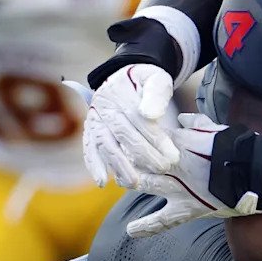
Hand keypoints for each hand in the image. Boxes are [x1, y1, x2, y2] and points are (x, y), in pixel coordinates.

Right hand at [77, 64, 179, 186]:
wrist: (125, 78)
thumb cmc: (145, 81)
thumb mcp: (156, 79)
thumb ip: (156, 94)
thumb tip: (150, 115)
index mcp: (120, 91)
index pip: (139, 119)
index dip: (156, 138)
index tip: (172, 155)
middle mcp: (103, 105)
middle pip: (122, 134)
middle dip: (143, 155)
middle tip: (162, 168)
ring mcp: (94, 118)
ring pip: (105, 144)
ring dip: (119, 165)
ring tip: (134, 182)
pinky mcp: (89, 130)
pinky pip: (88, 148)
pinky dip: (93, 165)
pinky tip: (101, 181)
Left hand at [125, 113, 261, 237]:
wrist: (253, 170)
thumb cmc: (236, 147)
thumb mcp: (215, 128)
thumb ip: (196, 122)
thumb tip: (182, 118)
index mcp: (180, 143)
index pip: (148, 137)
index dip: (136, 135)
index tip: (127, 133)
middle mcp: (173, 164)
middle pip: (139, 159)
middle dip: (127, 157)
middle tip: (119, 156)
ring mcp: (178, 188)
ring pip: (143, 184)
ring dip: (130, 181)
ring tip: (122, 181)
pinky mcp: (188, 208)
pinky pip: (163, 220)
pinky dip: (147, 226)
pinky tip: (131, 231)